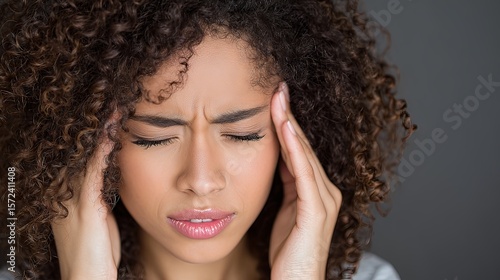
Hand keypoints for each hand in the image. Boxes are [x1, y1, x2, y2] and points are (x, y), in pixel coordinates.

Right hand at [51, 118, 119, 279]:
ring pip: (86, 152)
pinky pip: (94, 169)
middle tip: (112, 95)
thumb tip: (112, 175)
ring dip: (100, 127)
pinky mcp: (85, 206)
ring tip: (115, 102)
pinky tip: (112, 129)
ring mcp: (72, 197)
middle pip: (80, 147)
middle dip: (96, 122)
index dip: (95, 130)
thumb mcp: (98, 217)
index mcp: (68, 192)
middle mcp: (65, 190)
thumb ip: (100, 194)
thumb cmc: (97, 252)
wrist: (88, 279)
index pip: (83, 153)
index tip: (111, 107)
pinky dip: (103, 147)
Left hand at [269, 83, 341, 279]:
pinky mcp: (316, 211)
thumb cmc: (288, 252)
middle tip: (277, 87)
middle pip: (304, 145)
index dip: (287, 122)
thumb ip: (285, 185)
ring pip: (304, 154)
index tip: (274, 97)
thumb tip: (276, 159)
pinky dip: (295, 149)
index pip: (300, 149)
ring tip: (278, 98)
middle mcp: (325, 190)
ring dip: (290, 125)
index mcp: (316, 190)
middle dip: (289, 115)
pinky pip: (303, 174)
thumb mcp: (283, 210)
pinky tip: (285, 128)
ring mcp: (324, 200)